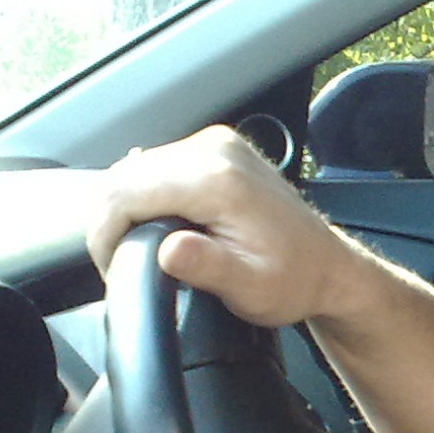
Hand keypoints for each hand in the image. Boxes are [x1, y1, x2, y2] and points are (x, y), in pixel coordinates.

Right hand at [88, 125, 368, 328]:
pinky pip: (158, 166)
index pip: (124, 193)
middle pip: (124, 177)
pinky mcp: (215, 148)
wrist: (329, 266)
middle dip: (110, 222)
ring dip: (125, 208)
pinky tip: (157, 224)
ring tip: (137, 248)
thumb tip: (168, 250)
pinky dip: (145, 195)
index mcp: (218, 180)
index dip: (104, 234)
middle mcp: (214, 150)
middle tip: (121, 264)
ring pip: (135, 169)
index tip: (112, 268)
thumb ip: (205, 267)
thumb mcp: (249, 288)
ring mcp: (215, 143)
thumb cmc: (293, 280)